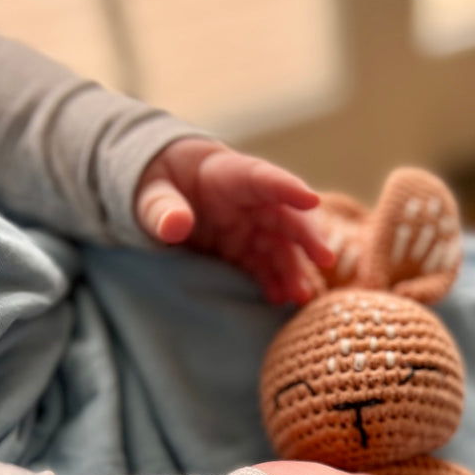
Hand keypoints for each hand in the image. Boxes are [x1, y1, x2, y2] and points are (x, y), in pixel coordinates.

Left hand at [135, 139, 334, 303]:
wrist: (164, 195)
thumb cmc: (158, 183)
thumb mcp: (149, 191)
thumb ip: (161, 207)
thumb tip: (175, 226)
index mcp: (231, 175)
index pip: (265, 178)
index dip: (289, 188)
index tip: (311, 199)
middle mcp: (252, 202)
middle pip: (287, 216)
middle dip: (308, 237)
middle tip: (325, 260)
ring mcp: (253, 228)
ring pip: (283, 248)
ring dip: (295, 270)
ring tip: (301, 296)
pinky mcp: (248, 251)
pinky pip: (268, 268)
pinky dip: (277, 283)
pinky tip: (281, 299)